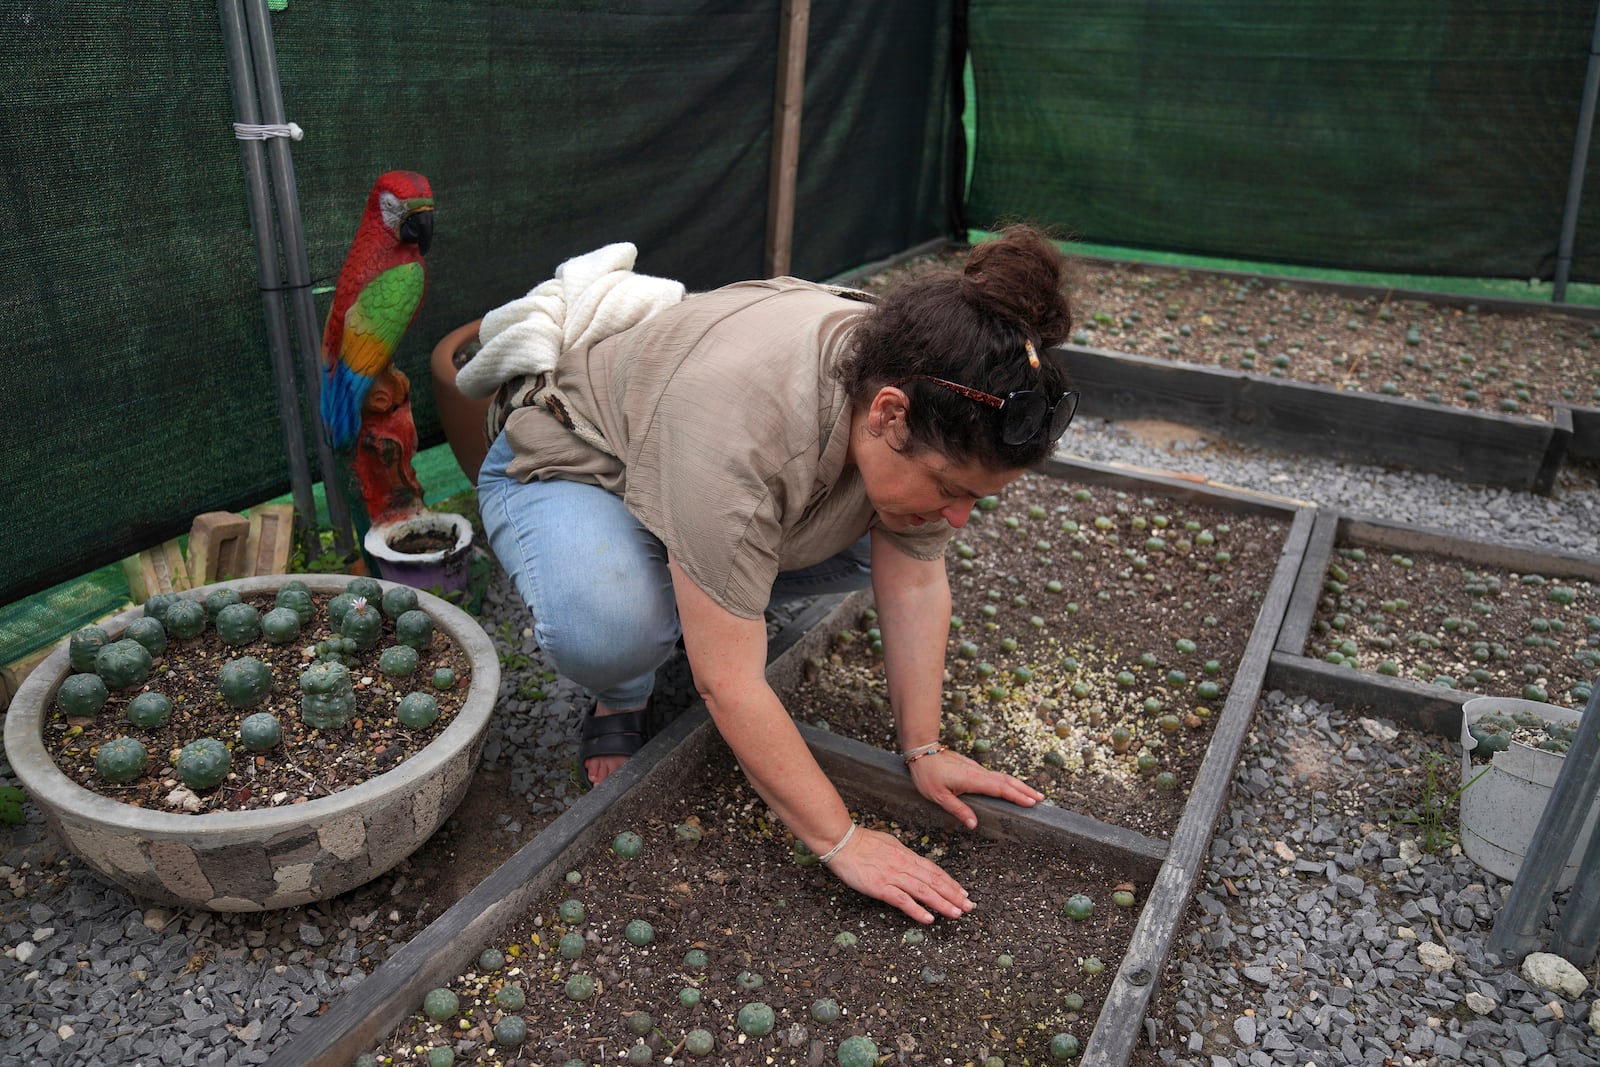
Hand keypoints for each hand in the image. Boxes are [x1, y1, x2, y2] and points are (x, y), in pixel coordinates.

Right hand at [824, 825, 973, 923]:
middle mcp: (903, 866)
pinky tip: (928, 919)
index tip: (963, 892)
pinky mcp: (880, 887)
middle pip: (934, 881)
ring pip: (923, 891)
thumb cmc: (862, 842)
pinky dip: (916, 909)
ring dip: (942, 903)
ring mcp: (892, 876)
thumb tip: (912, 861)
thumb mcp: (889, 844)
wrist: (842, 841)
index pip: (934, 870)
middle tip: (969, 906)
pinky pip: (902, 900)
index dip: (950, 882)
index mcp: (906, 856)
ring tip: (956, 913)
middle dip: (953, 895)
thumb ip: (902, 855)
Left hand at [909, 748, 1043, 829]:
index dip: (1016, 796)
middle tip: (1041, 799)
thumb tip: (974, 825)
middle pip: (1007, 781)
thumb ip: (958, 810)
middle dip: (1025, 790)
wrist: (922, 751)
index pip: (999, 789)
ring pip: (1003, 777)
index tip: (1031, 802)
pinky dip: (1009, 782)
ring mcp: (977, 769)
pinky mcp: (974, 768)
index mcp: (972, 780)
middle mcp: (979, 773)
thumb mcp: (939, 797)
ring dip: (1019, 785)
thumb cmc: (928, 775)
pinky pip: (996, 776)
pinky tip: (1012, 787)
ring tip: (1033, 794)